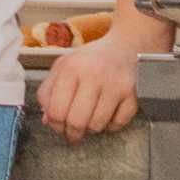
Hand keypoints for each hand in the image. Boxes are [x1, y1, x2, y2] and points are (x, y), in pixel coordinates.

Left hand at [38, 10, 175, 141]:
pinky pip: (118, 124)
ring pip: (97, 125)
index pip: (56, 109)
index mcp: (71, 68)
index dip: (55, 124)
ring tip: (90, 119)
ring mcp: (115, 85)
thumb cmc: (90, 60)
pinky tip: (107, 115)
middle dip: (72, 133)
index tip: (58, 127)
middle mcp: (93, 75)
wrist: (123, 47)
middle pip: (76, 121)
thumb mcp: (63, 67)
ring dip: (91, 129)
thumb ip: (49, 92)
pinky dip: (111, 125)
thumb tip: (46, 120)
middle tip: (73, 133)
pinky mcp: (133, 94)